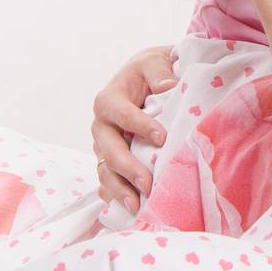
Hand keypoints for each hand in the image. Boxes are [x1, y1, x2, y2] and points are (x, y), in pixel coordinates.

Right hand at [92, 45, 176, 212]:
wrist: (147, 79)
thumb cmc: (152, 71)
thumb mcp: (155, 62)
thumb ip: (159, 72)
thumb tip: (168, 87)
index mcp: (110, 98)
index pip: (120, 113)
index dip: (139, 125)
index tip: (162, 137)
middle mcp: (102, 125)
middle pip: (108, 148)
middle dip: (127, 167)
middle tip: (147, 183)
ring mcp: (104, 146)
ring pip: (105, 169)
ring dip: (119, 188)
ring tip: (137, 205)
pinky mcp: (110, 161)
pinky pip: (106, 181)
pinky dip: (115, 195)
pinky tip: (129, 209)